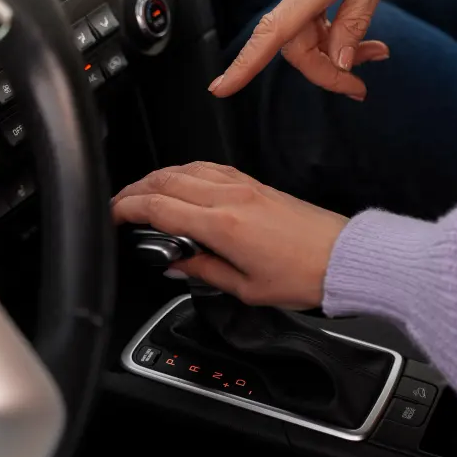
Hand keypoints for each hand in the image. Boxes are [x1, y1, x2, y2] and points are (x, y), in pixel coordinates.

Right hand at [112, 162, 346, 309]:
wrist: (343, 257)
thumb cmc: (303, 274)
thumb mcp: (245, 288)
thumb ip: (204, 271)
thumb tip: (177, 263)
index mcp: (222, 224)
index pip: (159, 207)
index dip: (128, 209)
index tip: (113, 214)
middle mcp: (230, 197)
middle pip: (167, 181)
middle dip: (136, 190)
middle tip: (120, 204)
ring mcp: (244, 186)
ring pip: (187, 168)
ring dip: (159, 177)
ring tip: (144, 192)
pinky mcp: (257, 184)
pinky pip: (211, 168)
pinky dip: (187, 171)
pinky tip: (183, 181)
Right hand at [209, 0, 415, 99]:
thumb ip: (354, 22)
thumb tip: (338, 64)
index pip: (273, 32)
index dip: (245, 64)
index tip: (221, 89)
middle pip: (295, 45)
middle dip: (327, 71)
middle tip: (362, 86)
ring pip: (305, 34)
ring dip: (336, 53)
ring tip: (377, 52)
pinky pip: (311, 18)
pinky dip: (333, 34)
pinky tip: (360, 38)